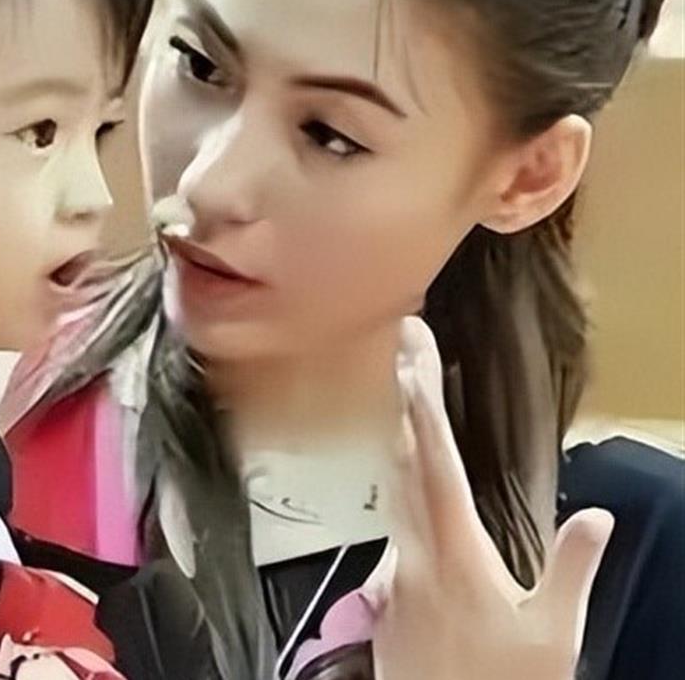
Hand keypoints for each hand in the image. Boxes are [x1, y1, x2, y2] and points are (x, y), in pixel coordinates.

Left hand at [363, 318, 612, 679]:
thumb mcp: (552, 635)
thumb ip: (571, 570)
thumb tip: (597, 515)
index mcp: (453, 550)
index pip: (433, 459)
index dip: (421, 403)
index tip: (410, 355)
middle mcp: (411, 551)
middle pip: (404, 458)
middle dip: (406, 398)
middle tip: (406, 345)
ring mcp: (391, 571)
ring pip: (392, 487)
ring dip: (400, 436)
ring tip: (407, 392)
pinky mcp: (384, 593)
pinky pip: (392, 524)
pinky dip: (401, 486)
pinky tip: (410, 479)